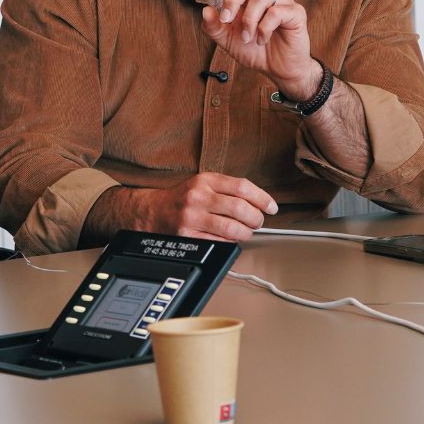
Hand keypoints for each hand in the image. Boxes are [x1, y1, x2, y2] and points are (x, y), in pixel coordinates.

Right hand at [142, 172, 278, 241]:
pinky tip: (230, 239)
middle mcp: (198, 196)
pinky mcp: (188, 235)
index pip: (242, 187)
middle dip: (256, 219)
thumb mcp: (203, 183)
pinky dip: (231, 242)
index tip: (271, 207)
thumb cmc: (183, 199)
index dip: (262, 198)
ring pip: (232, 228)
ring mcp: (192, 217)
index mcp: (205, 180)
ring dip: (246, 233)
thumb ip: (228, 189)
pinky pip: (219, 242)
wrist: (152, 212)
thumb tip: (259, 202)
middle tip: (258, 222)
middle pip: (240, 208)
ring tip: (246, 232)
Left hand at [201, 0, 322, 98]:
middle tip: (228, 21)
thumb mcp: (227, 41)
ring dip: (249, 21)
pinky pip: (275, 13)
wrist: (279, 69)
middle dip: (233, 1)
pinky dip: (263, 28)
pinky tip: (262, 38)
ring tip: (249, 38)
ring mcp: (283, 1)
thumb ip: (214, 27)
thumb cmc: (255, 51)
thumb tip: (205, 9)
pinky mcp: (295, 13)